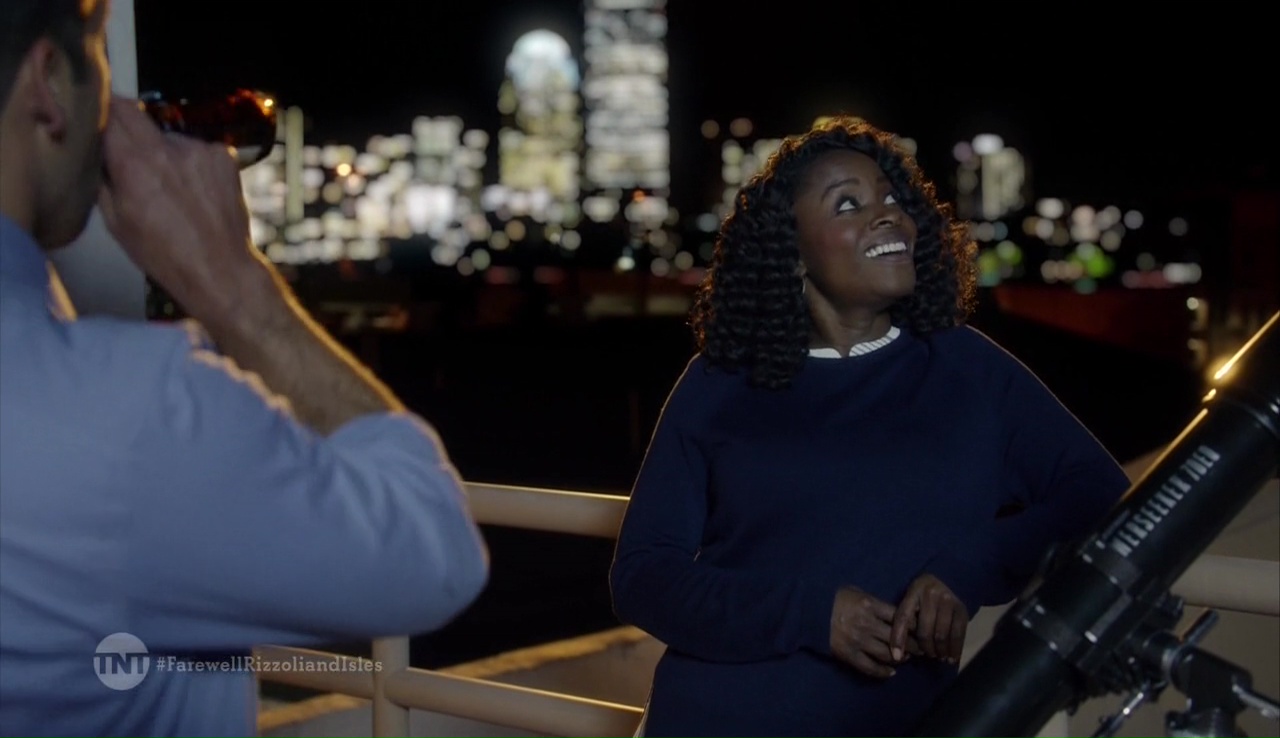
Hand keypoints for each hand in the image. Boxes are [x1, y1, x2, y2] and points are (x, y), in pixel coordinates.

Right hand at [98, 95, 263, 322]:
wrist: (219, 268)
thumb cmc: (162, 254)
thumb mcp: (116, 222)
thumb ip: (102, 180)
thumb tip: (95, 153)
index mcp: (133, 164)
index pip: (107, 114)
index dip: (97, 114)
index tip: (93, 119)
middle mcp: (167, 148)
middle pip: (133, 112)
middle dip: (121, 120)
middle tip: (120, 139)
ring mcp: (199, 149)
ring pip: (167, 136)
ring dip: (161, 150)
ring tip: (169, 184)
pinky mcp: (223, 156)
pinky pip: (196, 149)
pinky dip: (189, 162)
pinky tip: (194, 189)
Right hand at [829, 586, 920, 678]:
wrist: (811, 612)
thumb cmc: (835, 599)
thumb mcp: (857, 592)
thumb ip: (876, 603)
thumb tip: (898, 614)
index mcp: (870, 605)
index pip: (900, 617)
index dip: (914, 625)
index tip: (920, 630)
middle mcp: (866, 624)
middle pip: (897, 638)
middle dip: (913, 645)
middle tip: (920, 648)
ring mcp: (858, 641)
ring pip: (887, 655)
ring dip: (900, 658)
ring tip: (905, 658)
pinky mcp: (849, 654)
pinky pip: (870, 667)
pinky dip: (883, 672)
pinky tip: (890, 672)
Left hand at [890, 573, 967, 663]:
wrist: (950, 578)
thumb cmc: (924, 593)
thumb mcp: (911, 598)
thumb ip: (905, 618)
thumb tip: (898, 650)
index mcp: (913, 592)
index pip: (903, 617)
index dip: (898, 638)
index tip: (896, 657)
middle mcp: (931, 595)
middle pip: (925, 631)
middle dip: (924, 648)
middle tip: (925, 655)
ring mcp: (949, 602)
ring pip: (941, 635)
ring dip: (939, 651)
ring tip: (937, 657)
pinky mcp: (962, 610)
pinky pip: (958, 635)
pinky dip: (954, 650)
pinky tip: (952, 658)